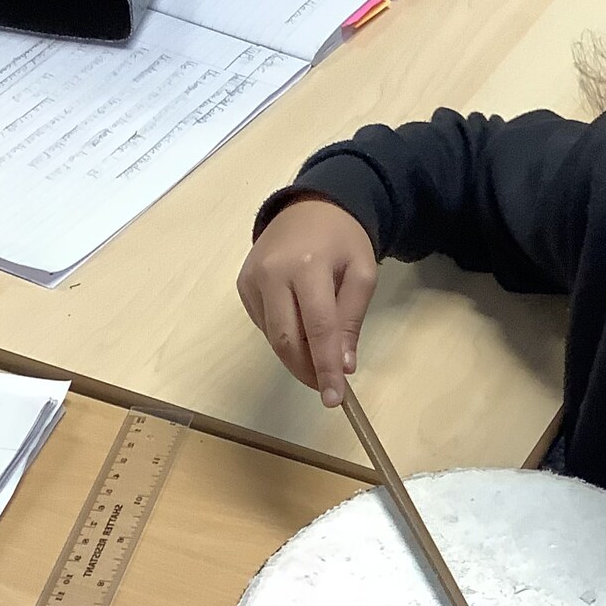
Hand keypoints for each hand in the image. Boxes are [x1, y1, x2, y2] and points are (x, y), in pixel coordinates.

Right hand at [237, 197, 378, 404]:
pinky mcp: (243, 284)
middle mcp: (272, 273)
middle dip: (307, 370)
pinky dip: (283, 337)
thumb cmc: (343, 240)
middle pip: (286, 339)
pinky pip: (263, 323)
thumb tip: (342, 366)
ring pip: (272, 336)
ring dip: (295, 357)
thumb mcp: (362, 275)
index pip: (317, 329)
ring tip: (318, 362)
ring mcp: (252, 279)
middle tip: (326, 387)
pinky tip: (300, 330)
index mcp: (308, 267)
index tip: (334, 399)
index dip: (325, 368)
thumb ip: (351, 320)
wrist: (310, 206)